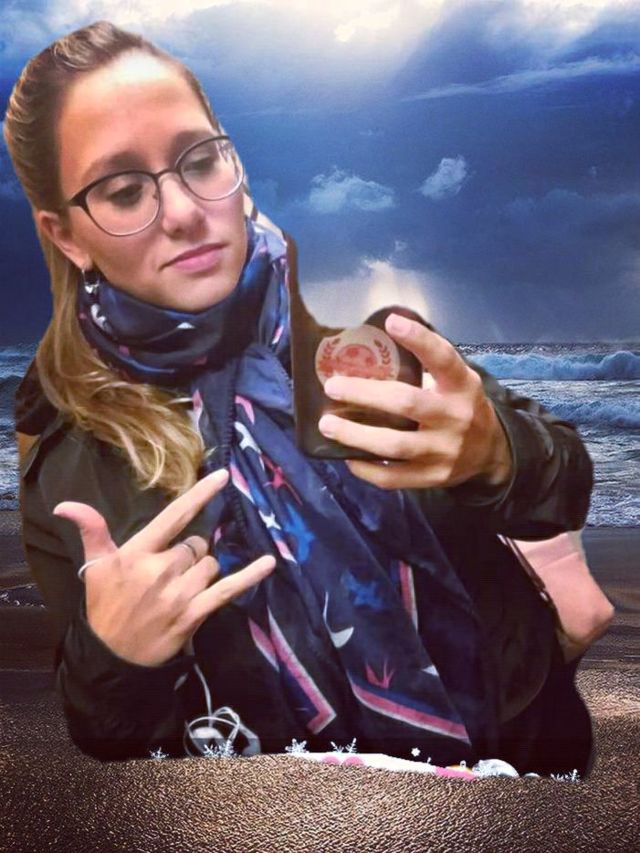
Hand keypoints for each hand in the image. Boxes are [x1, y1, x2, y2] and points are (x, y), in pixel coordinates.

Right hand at [53, 469, 275, 666]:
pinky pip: (228, 589)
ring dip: (203, 571)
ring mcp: (180, 593)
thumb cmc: (106, 607)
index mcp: (138, 553)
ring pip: (211, 564)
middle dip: (190, 553)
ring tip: (180, 587)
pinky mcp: (194, 614)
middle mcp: (161, 569)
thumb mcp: (95, 567)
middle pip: (197, 544)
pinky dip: (250, 576)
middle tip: (169, 572)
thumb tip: (66, 504)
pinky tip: (269, 563)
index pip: (175, 516)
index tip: (222, 475)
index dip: (200, 494)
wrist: (112, 656)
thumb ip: (91, 531)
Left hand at [317, 313, 512, 490]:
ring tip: (328, 425)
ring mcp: (444, 451)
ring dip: (356, 435)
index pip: (443, 359)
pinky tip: (348, 456)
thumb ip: (426, 367)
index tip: (391, 322)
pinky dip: (367, 469)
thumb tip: (372, 345)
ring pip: (394, 445)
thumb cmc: (461, 407)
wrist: (491, 454)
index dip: (419, 340)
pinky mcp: (433, 477)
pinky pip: (393, 477)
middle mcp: (455, 417)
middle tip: (332, 386)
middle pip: (407, 403)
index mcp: (461, 386)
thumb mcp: (456, 382)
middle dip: (365, 394)